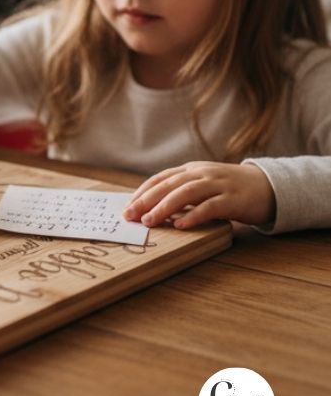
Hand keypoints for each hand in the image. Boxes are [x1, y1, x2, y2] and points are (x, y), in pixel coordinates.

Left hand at [122, 161, 275, 228]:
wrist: (269, 186)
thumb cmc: (229, 190)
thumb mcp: (203, 185)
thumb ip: (182, 192)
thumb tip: (151, 208)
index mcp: (191, 169)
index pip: (160, 178)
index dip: (142, 192)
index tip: (127, 207)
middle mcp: (202, 173)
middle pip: (169, 184)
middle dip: (146, 200)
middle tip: (130, 215)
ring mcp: (218, 184)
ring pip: (186, 193)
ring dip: (165, 207)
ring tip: (150, 221)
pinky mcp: (233, 199)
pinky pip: (210, 207)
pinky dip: (193, 215)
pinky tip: (180, 226)